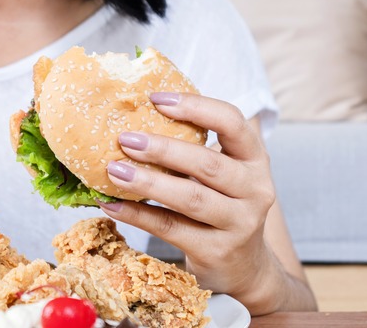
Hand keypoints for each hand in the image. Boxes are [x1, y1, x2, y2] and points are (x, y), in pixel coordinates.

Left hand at [97, 92, 280, 310]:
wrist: (244, 267)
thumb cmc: (221, 207)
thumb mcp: (221, 175)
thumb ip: (193, 149)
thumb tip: (133, 119)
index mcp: (254, 159)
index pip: (233, 123)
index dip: (196, 107)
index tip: (156, 99)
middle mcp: (255, 190)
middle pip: (208, 163)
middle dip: (163, 149)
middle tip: (125, 139)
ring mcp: (239, 224)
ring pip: (191, 198)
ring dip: (148, 182)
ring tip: (114, 170)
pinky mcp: (217, 251)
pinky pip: (171, 228)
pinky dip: (137, 215)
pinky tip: (111, 204)